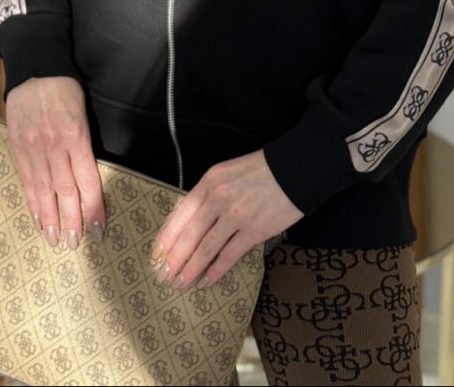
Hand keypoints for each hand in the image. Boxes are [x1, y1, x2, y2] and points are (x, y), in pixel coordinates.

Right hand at [5, 75, 106, 249]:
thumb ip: (83, 145)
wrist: (36, 71)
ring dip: (50, 217)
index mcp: (76, 136)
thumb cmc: (66, 91)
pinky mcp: (17, 147)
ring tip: (54, 239)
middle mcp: (55, 145)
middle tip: (75, 243)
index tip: (99, 228)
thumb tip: (87, 179)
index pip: (87, 179)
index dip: (93, 206)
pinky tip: (37, 218)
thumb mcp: (82, 114)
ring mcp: (33, 147)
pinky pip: (26, 179)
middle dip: (71, 219)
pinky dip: (32, 201)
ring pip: (44, 189)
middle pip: (65, 190)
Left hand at [149, 149, 303, 290]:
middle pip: (190, 234)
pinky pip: (229, 255)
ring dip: (191, 269)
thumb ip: (210, 193)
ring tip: (181, 283)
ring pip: (206, 248)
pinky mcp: (255, 231)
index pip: (181, 213)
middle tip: (164, 276)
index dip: (168, 237)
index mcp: (210, 182)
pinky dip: (216, 270)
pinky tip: (207, 280)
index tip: (158, 254)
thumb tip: (193, 221)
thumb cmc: (261, 170)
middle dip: (174, 259)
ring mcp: (237, 216)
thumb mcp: (228, 172)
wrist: (295, 169)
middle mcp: (219, 198)